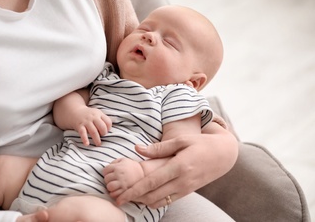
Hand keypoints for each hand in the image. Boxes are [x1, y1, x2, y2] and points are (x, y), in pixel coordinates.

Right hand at [73, 106, 111, 145]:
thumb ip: (103, 120)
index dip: (109, 128)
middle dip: (103, 133)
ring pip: (93, 131)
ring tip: (98, 144)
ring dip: (97, 139)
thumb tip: (108, 130)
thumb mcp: (97, 114)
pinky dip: (85, 139)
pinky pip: (83, 133)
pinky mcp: (79, 126)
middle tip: (102, 136)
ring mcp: (86, 121)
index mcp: (99, 114)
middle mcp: (93, 117)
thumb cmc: (88, 115)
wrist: (74, 111)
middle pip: (102, 127)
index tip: (106, 131)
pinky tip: (87, 144)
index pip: (108, 122)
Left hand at [115, 122, 237, 207]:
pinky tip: (145, 195)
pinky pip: (168, 201)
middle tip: (118, 198)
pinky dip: (155, 200)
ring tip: (130, 196)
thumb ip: (158, 147)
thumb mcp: (181, 140)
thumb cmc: (200, 144)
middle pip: (152, 196)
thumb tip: (137, 148)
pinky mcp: (188, 191)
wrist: (223, 155)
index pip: (151, 182)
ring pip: (159, 201)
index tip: (120, 196)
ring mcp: (185, 188)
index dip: (134, 191)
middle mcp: (182, 181)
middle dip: (134, 199)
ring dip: (143, 201)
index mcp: (179, 166)